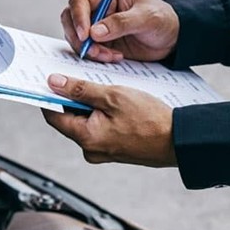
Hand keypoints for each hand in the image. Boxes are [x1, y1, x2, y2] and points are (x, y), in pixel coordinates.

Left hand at [42, 74, 176, 166]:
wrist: (180, 140)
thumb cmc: (151, 120)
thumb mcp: (113, 96)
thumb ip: (81, 90)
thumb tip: (54, 83)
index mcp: (86, 137)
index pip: (53, 115)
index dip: (50, 96)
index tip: (51, 80)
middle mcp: (90, 149)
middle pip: (69, 118)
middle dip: (74, 97)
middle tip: (82, 77)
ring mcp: (103, 152)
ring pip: (86, 122)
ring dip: (91, 104)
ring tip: (105, 88)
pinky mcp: (114, 150)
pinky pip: (100, 128)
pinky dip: (103, 114)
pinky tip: (116, 101)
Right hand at [61, 0, 179, 62]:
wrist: (172, 39)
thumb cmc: (162, 20)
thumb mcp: (146, 17)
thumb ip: (121, 22)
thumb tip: (94, 32)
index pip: (80, 1)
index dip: (78, 17)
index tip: (85, 34)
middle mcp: (96, 10)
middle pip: (70, 20)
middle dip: (78, 38)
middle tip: (93, 50)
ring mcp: (96, 28)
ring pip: (75, 38)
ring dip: (88, 50)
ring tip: (110, 56)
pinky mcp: (99, 45)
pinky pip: (86, 52)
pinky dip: (95, 58)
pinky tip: (114, 58)